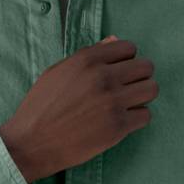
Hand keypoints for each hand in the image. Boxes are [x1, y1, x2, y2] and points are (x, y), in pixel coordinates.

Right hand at [0, 35, 157, 183]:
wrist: (32, 142)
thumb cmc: (41, 105)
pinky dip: (136, 118)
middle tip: (126, 87)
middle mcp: (103, 77)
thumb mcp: (58, 71)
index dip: (126, 59)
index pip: (129, 48)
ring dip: (142, 95)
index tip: (119, 70)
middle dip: (138, 76)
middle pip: (146, 67)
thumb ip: (88, 55)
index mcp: (87, 60)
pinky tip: (121, 119)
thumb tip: (114, 41)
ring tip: (127, 102)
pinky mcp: (118, 127)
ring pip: (151, 89)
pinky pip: (146, 115)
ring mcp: (112, 102)